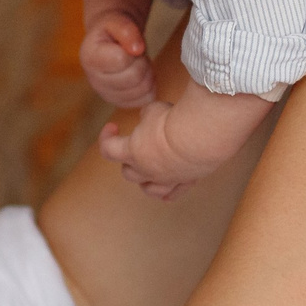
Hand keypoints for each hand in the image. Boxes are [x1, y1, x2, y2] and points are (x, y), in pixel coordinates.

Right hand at [81, 13, 155, 108]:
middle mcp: (94, 81)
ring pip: (143, 89)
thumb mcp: (118, 20)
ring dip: (147, 73)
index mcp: (90, 58)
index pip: (122, 60)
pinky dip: (150, 86)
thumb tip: (137, 49)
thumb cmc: (113, 29)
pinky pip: (146, 99)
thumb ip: (127, 30)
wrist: (109, 41)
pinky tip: (140, 74)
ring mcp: (107, 95)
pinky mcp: (120, 103)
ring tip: (137, 62)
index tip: (129, 44)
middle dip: (142, 61)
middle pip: (134, 76)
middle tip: (137, 53)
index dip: (133, 49)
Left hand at [98, 100, 213, 200]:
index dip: (106, 138)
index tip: (112, 127)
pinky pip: (174, 192)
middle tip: (136, 149)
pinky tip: (168, 196)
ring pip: (149, 189)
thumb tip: (148, 118)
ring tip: (148, 174)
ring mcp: (166, 179)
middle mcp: (146, 170)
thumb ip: (148, 116)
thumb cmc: (172, 121)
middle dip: (129, 162)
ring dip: (145, 182)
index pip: (108, 149)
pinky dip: (169, 193)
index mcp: (132, 152)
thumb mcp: (153, 109)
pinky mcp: (186, 181)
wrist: (200, 137)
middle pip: (129, 173)